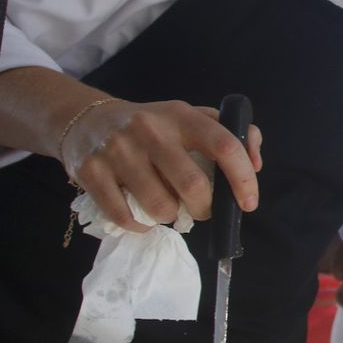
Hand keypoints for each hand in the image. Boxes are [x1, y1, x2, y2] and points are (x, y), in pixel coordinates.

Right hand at [61, 98, 262, 232]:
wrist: (86, 120)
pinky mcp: (91, 172)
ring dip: (172, 217)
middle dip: (205, 208)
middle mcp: (149, 129)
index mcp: (181, 116)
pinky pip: (125, 216)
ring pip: (160, 206)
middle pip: (192, 185)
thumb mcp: (191, 118)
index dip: (243, 178)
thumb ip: (232, 134)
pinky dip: (141, 226)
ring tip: (169, 208)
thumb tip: (256, 163)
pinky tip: (143, 216)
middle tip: (203, 210)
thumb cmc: (153, 126)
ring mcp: (117, 150)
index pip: (224, 145)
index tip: (248, 202)